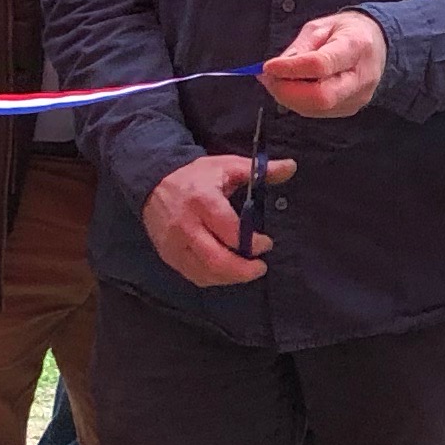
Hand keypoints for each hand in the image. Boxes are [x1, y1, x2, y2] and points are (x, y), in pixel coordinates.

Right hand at [145, 150, 293, 287]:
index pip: (229, 230)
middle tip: (260, 268)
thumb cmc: (196, 176)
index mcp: (202, 200)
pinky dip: (214, 279)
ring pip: (205, 273)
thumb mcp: (227, 166)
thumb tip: (291, 167)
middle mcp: (185, 226)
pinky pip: (194, 276)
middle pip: (216, 260)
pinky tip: (228, 272)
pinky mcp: (169, 255)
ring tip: (247, 270)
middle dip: (243, 270)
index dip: (251, 242)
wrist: (153, 182)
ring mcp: (174, 244)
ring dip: (231, 277)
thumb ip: (260, 170)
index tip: (266, 243)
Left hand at [258, 11, 385, 120]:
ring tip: (275, 80)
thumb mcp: (321, 26)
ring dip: (288, 97)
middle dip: (287, 91)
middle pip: (321, 97)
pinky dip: (297, 102)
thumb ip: (300, 48)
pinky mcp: (350, 109)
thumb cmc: (348, 32)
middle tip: (268, 78)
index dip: (291, 69)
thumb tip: (276, 69)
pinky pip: (317, 111)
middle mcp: (361, 77)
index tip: (268, 66)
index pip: (321, 65)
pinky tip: (289, 88)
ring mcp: (357, 97)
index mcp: (356, 46)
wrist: (378, 45)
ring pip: (316, 108)